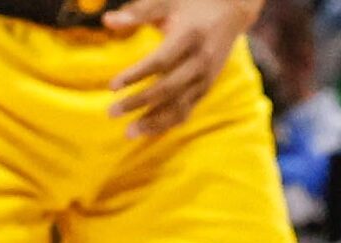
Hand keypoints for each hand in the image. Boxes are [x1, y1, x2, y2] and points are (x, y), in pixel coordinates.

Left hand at [105, 0, 258, 138]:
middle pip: (169, 87)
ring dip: (154, 121)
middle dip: (139, 102)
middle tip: (111, 113)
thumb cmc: (192, 5)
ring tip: (128, 132)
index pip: (161, 61)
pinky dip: (168, 122)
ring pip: (180, 104)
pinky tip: (147, 131)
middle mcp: (202, 58)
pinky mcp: (208, 86)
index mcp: (191, 36)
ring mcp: (207, 75)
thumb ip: (138, 12)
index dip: (136, 75)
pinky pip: (188, 109)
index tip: (112, 86)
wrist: (232, 11)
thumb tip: (107, 20)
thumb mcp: (168, 2)